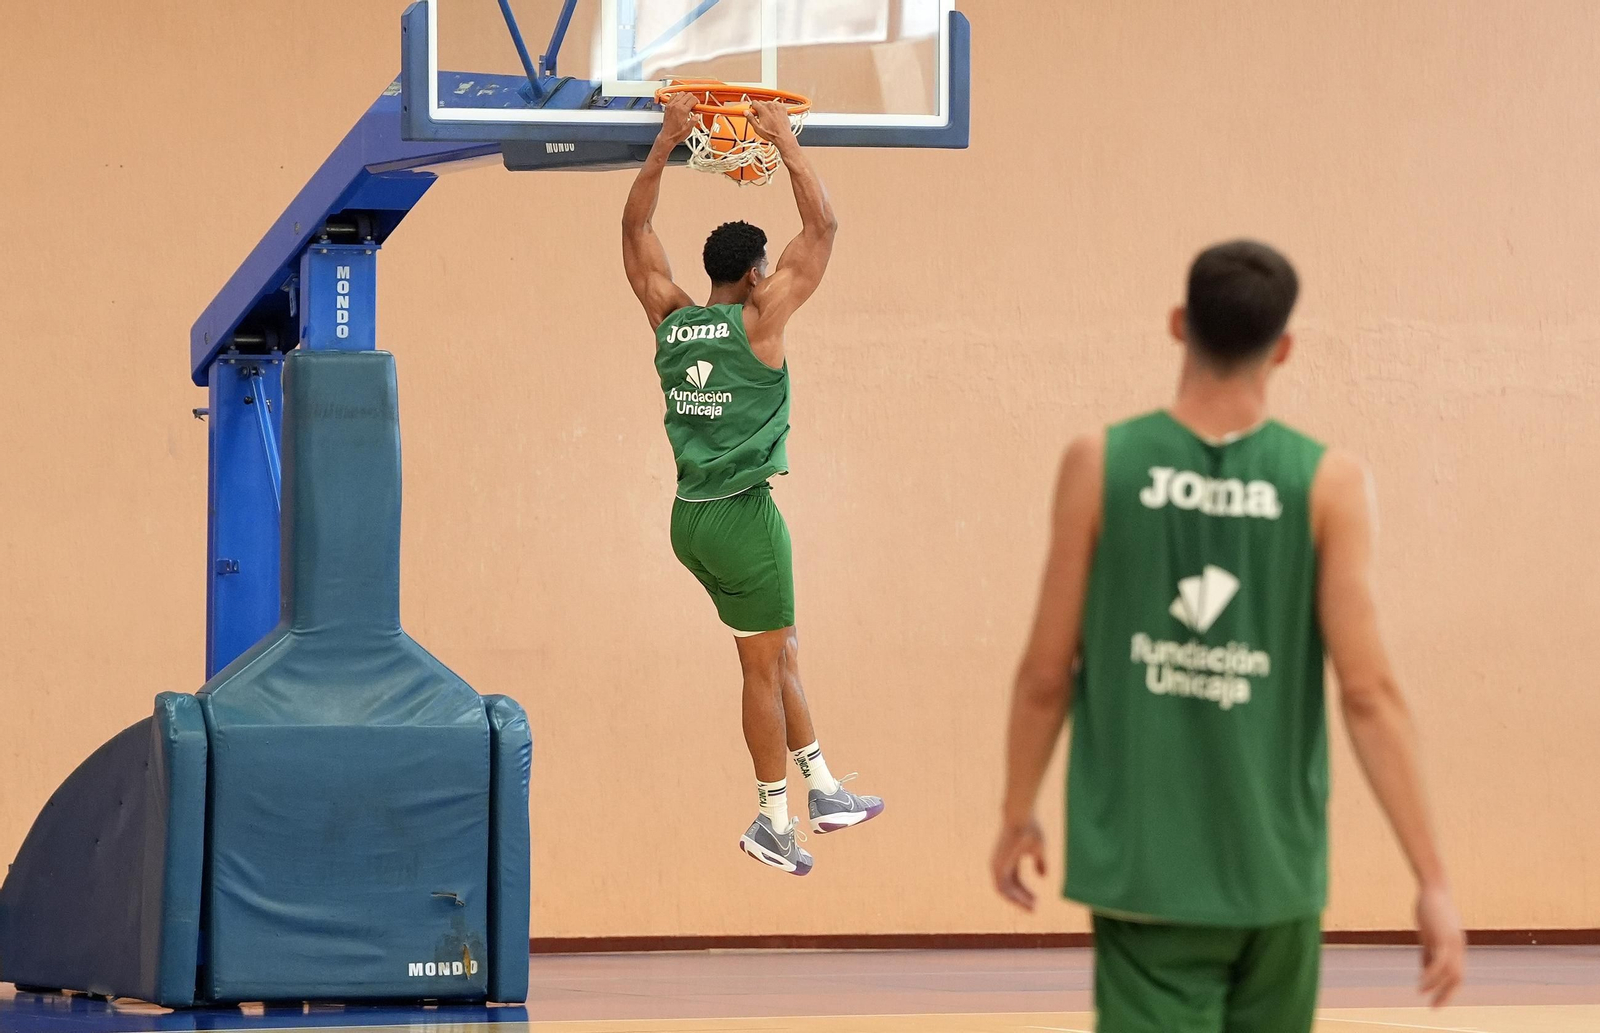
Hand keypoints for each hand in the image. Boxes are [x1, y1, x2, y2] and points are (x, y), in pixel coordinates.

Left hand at [658, 92, 698, 146]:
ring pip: (680, 93)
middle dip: (692, 98)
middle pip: (687, 95)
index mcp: (683, 110)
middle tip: (693, 105)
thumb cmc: (676, 134)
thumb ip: (694, 120)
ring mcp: (671, 105)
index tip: (697, 105)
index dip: (697, 102)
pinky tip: (679, 102)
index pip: (692, 99)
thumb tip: (697, 115)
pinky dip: (677, 97)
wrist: (667, 136)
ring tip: (687, 103)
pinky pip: (672, 96)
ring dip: (685, 97)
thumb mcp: (689, 129)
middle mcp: (676, 106)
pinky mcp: (667, 106)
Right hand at [748, 99, 796, 144]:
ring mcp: (777, 106)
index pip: (754, 102)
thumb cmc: (772, 134)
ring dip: (768, 109)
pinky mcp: (783, 108)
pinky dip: (775, 109)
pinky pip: (776, 105)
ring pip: (769, 103)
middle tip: (761, 117)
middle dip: (760, 109)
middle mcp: (770, 106)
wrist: (783, 136)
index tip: (754, 112)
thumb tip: (746, 112)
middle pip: (761, 103)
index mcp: (763, 109)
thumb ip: (750, 119)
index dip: (753, 108)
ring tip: (769, 118)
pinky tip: (775, 116)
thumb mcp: (757, 128)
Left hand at [991, 818, 1046, 910]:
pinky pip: (1002, 888)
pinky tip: (1026, 900)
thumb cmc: (1031, 828)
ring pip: (1004, 891)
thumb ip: (1040, 863)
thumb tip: (1043, 877)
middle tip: (1035, 908)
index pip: (1016, 881)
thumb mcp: (1038, 849)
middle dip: (1022, 899)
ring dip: (1018, 901)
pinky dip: (1013, 896)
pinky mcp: (996, 865)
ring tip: (1033, 908)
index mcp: (1010, 859)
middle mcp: (1001, 863)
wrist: (1021, 817)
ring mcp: (996, 865)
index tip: (1037, 901)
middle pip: (1010, 888)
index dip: (1025, 892)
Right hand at [1416, 883, 1465, 1006]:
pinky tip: (1420, 983)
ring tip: (1422, 996)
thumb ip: (1429, 951)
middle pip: (1458, 978)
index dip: (1448, 989)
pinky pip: (1438, 964)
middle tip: (1434, 1008)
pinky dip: (1430, 976)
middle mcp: (1458, 948)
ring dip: (1437, 988)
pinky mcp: (1442, 938)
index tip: (1435, 1000)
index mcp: (1456, 947)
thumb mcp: (1430, 933)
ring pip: (1450, 973)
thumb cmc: (1431, 907)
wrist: (1434, 887)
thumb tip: (1426, 970)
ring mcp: (1452, 943)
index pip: (1457, 974)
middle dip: (1446, 994)